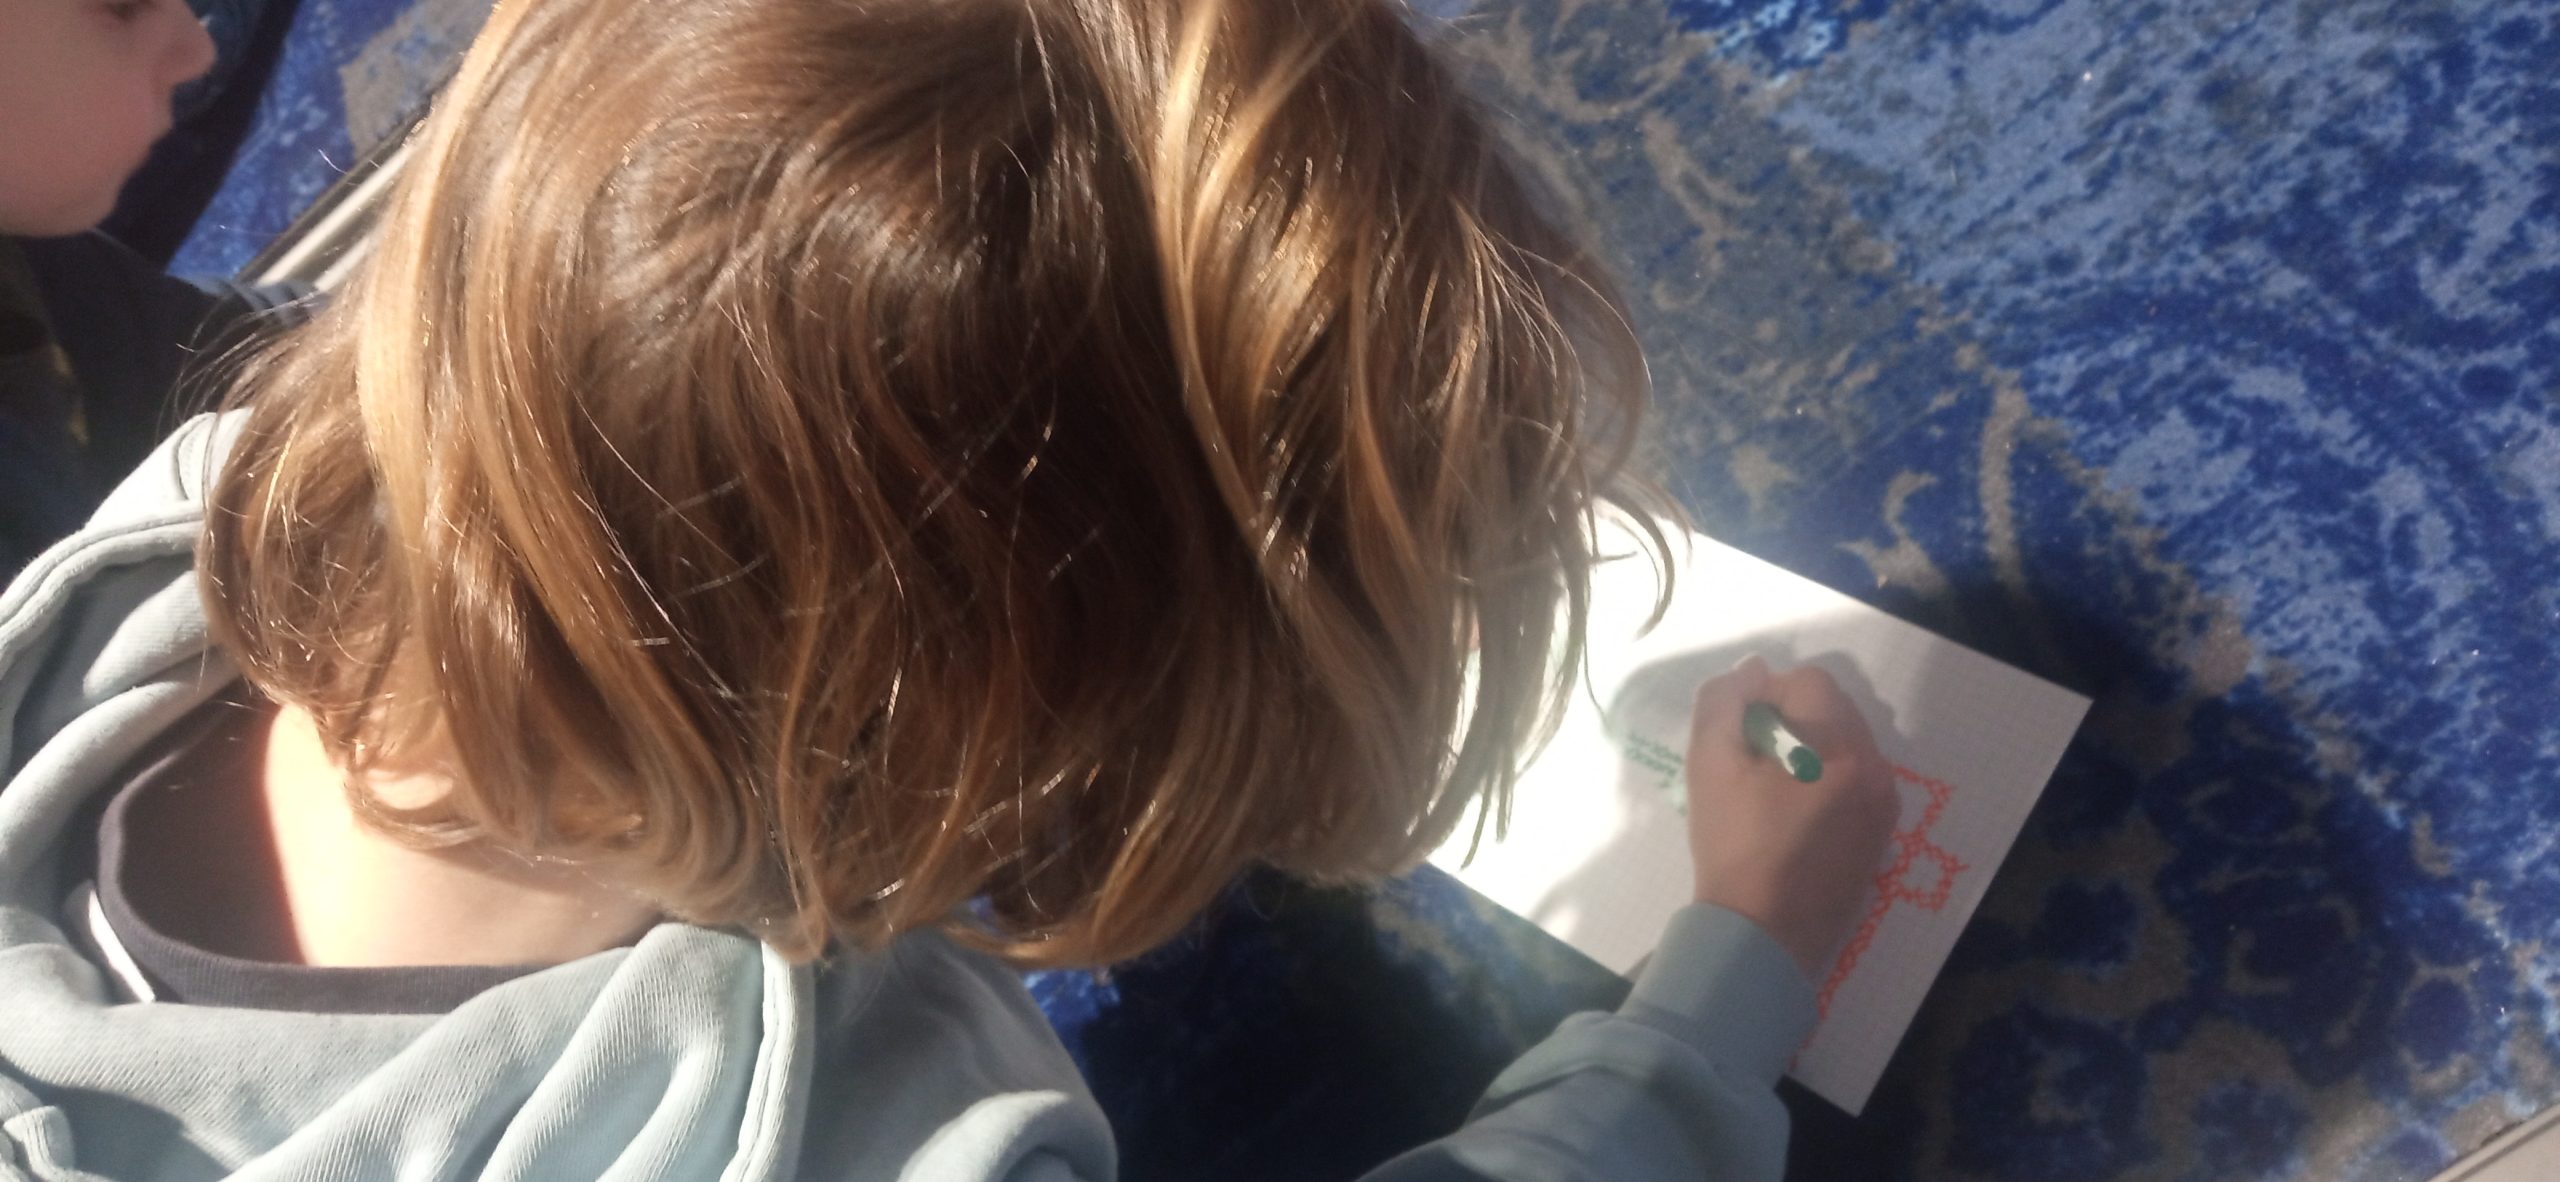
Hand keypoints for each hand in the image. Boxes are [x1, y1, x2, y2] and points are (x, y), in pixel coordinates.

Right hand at [1684, 656, 1899, 983]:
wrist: (1761, 937)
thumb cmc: (1733, 846)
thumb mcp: (1710, 764)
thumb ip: (1724, 702)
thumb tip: (1749, 672)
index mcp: (1841, 747)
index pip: (1808, 682)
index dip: (1765, 695)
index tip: (1738, 732)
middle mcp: (1876, 770)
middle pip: (1834, 711)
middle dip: (1790, 720)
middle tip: (1749, 760)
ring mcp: (1883, 809)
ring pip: (1846, 748)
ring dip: (1808, 751)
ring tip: (1767, 791)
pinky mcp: (1879, 840)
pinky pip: (1855, 785)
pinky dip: (1825, 784)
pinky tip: (1789, 819)